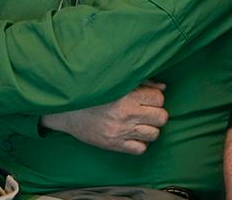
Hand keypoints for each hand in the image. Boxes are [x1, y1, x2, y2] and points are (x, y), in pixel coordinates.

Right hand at [41, 81, 168, 154]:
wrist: (68, 111)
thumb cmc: (93, 94)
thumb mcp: (118, 83)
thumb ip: (142, 83)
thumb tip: (163, 87)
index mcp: (127, 96)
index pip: (159, 98)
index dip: (155, 97)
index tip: (147, 98)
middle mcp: (127, 114)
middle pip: (161, 117)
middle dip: (157, 113)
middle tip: (146, 111)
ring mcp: (121, 132)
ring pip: (154, 134)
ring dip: (150, 128)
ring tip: (140, 123)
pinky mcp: (115, 145)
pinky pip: (140, 149)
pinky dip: (140, 143)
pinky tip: (132, 135)